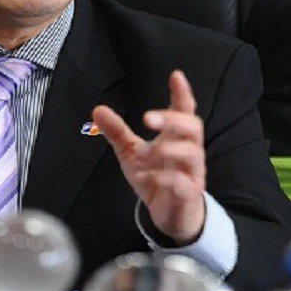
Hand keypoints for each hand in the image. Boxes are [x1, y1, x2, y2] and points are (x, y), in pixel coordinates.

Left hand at [93, 70, 205, 244]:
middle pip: (193, 127)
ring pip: (192, 153)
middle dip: (173, 119)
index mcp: (176, 137)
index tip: (176, 76)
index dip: (182, 93)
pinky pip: (183, 182)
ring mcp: (192, 172)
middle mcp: (188, 151)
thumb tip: (98, 110)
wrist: (170, 214)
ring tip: (146, 152)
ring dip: (168, 149)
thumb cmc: (156, 177)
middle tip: (147, 117)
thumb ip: (117, 131)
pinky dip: (164, 178)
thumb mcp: (131, 152)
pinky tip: (147, 177)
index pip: (185, 110)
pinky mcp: (189, 193)